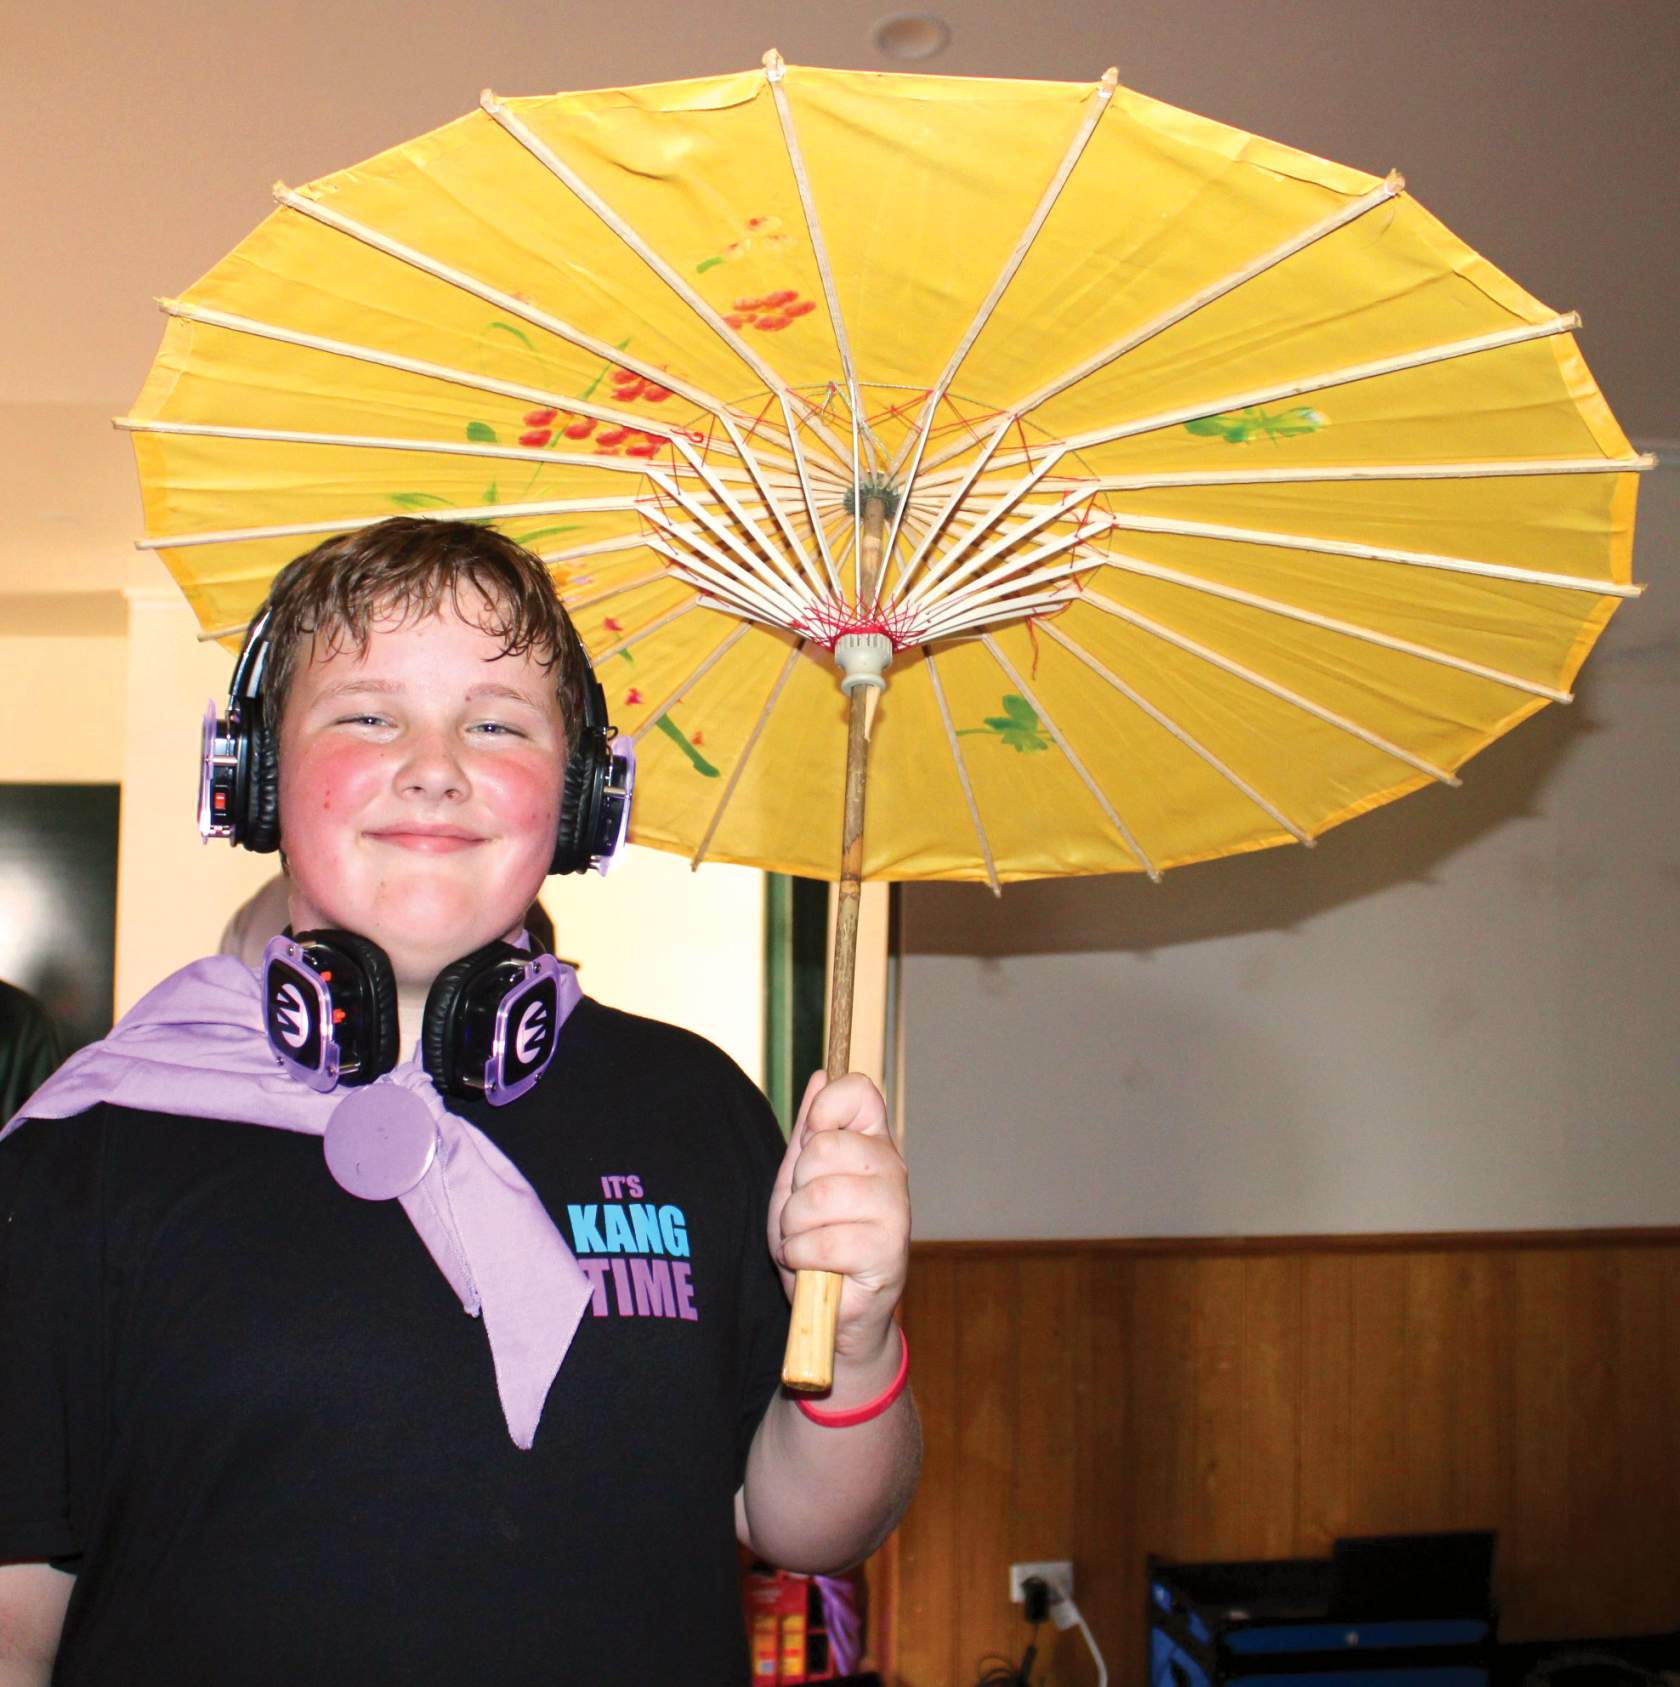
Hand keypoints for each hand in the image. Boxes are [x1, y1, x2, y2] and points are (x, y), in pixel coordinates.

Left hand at [767, 1071, 909, 1360]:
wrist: (831, 1310)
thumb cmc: (815, 1242)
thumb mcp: (799, 1181)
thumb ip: (809, 1132)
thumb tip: (821, 1076)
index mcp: (872, 1144)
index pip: (858, 1093)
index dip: (824, 1110)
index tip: (811, 1140)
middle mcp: (892, 1171)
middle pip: (825, 1147)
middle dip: (795, 1188)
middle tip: (804, 1214)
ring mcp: (895, 1211)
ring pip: (820, 1197)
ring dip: (794, 1228)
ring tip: (806, 1242)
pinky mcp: (889, 1254)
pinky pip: (825, 1241)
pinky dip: (802, 1256)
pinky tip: (813, 1265)